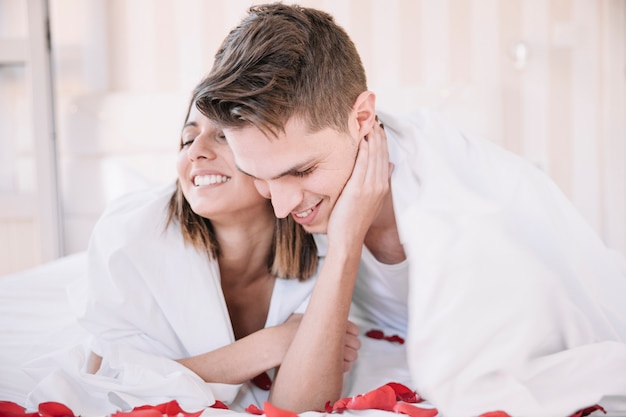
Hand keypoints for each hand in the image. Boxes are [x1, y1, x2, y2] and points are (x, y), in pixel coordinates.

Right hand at [278, 315, 359, 371]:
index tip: (348, 337)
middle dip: (352, 347)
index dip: (353, 334)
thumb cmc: (287, 331)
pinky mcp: (328, 363)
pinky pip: (345, 367)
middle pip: (355, 343)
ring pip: (352, 356)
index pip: (353, 328)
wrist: (276, 344)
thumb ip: (313, 316)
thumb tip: (319, 312)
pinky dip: (343, 367)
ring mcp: (331, 349)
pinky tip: (336, 366)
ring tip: (340, 358)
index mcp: (330, 320)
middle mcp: (333, 333)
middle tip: (345, 349)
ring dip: (348, 357)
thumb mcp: (301, 316)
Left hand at [328, 121, 390, 247]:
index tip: (378, 126)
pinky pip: (362, 165)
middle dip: (377, 134)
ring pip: (373, 156)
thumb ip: (379, 182)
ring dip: (371, 138)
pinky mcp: (358, 189)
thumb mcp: (371, 200)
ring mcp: (370, 187)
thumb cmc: (354, 220)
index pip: (384, 157)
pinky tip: (361, 139)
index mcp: (382, 186)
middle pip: (380, 154)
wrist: (348, 239)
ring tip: (368, 122)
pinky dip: (362, 151)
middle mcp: (379, 185)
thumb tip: (390, 166)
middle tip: (372, 117)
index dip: (382, 141)